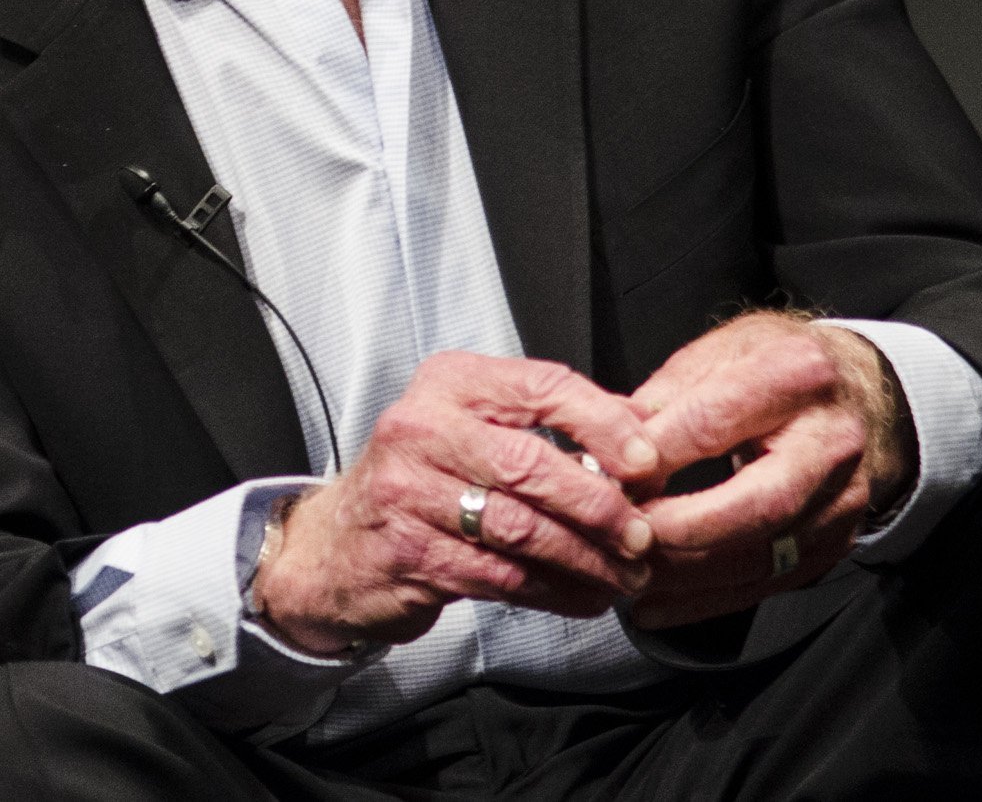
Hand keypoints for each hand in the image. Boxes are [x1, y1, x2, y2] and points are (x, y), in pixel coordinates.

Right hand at [247, 352, 665, 654]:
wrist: (334, 546)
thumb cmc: (421, 481)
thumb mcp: (470, 428)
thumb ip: (542, 426)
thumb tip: (639, 434)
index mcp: (451, 382)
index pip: (542, 387)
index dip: (604, 425)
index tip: (647, 462)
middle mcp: (421, 428)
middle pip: (532, 465)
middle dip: (599, 506)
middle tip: (643, 535)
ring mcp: (408, 492)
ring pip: (520, 529)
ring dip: (585, 560)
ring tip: (625, 576)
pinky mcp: (410, 552)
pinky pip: (500, 575)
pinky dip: (553, 591)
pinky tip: (584, 598)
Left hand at [616, 312, 915, 630]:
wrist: (863, 394)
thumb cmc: (779, 366)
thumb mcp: (723, 351)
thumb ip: (664, 398)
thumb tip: (607, 446)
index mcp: (796, 375)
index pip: (717, 422)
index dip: (658, 454)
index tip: (609, 474)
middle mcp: (830, 442)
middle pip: (758, 501)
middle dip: (682, 528)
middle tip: (624, 536)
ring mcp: (841, 501)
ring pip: (762, 554)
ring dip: (687, 574)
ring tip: (627, 575)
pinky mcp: (835, 544)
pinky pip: (767, 585)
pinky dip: (706, 601)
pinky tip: (658, 604)